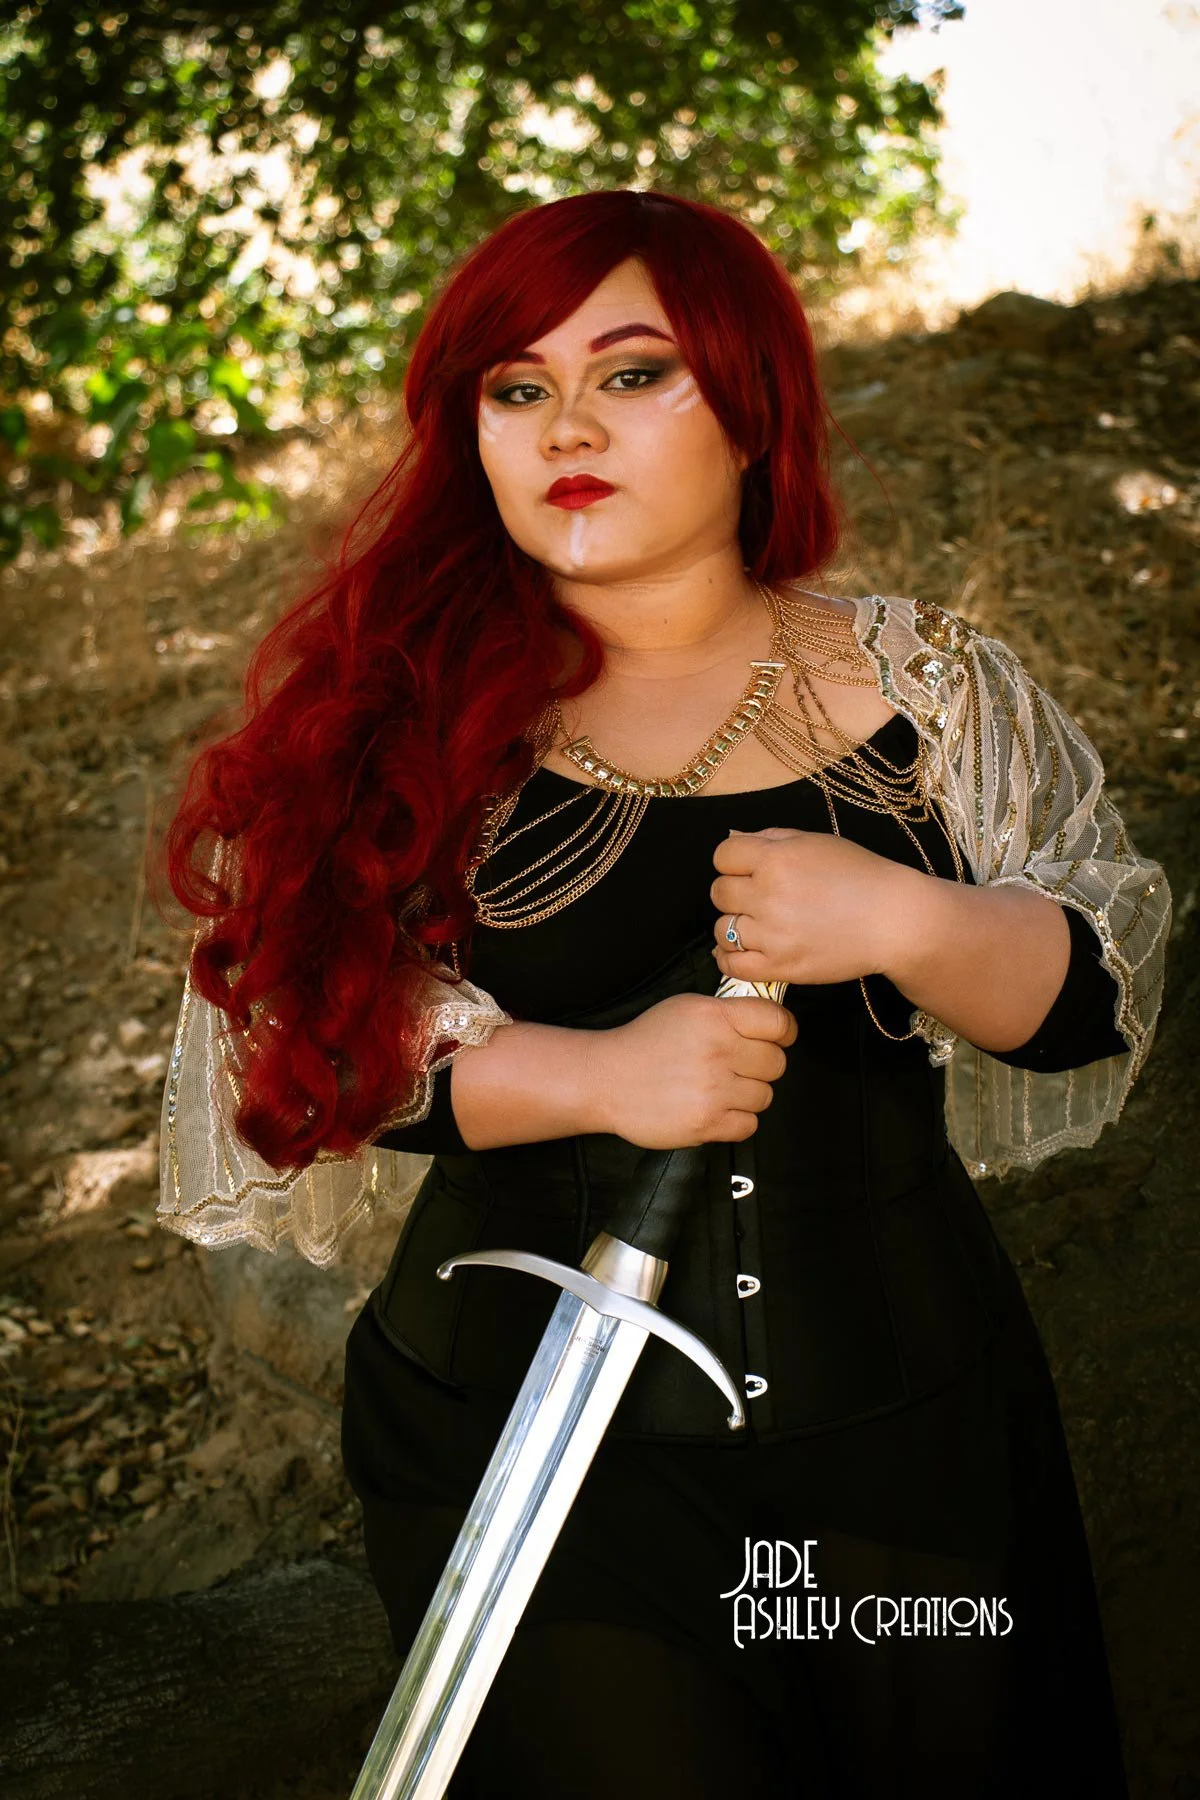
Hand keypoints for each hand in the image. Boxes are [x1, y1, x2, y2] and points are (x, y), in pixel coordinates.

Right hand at [589, 992, 797, 1146]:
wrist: (606, 1079)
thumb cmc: (645, 1042)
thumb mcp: (686, 1008)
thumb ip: (728, 1012)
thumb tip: (770, 1023)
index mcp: (714, 1017)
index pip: (779, 1023)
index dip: (783, 1032)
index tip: (776, 1038)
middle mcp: (716, 1051)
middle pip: (776, 1063)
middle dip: (761, 1066)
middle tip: (737, 1066)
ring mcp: (712, 1090)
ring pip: (764, 1096)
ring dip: (747, 1095)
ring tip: (719, 1088)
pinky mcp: (705, 1124)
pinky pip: (749, 1125)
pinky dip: (736, 1120)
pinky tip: (715, 1108)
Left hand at [710, 826, 917, 987]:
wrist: (893, 920)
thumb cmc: (860, 876)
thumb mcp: (816, 841)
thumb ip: (771, 838)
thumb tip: (735, 838)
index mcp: (776, 858)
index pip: (722, 855)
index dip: (734, 860)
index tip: (748, 868)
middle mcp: (768, 895)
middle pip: (719, 892)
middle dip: (734, 891)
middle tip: (758, 896)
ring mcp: (772, 934)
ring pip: (722, 930)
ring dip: (736, 925)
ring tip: (759, 924)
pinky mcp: (780, 967)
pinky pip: (732, 965)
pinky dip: (729, 958)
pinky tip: (742, 949)